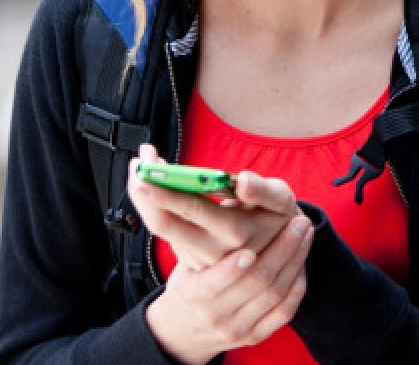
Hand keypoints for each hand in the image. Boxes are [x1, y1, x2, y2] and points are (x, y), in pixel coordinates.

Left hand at [128, 144, 299, 269]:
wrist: (280, 253)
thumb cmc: (278, 217)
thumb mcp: (281, 201)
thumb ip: (264, 191)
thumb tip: (243, 181)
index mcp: (236, 233)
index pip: (192, 210)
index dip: (166, 190)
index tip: (148, 169)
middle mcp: (212, 251)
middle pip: (163, 223)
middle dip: (144, 191)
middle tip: (138, 161)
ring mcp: (198, 258)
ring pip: (160, 227)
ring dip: (146, 196)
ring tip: (146, 164)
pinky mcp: (190, 257)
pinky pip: (165, 230)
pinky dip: (155, 204)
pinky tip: (157, 181)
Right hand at [146, 214, 313, 363]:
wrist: (186, 329)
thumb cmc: (189, 281)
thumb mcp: (185, 261)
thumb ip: (198, 236)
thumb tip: (217, 198)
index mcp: (194, 293)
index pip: (219, 279)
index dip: (236, 264)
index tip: (253, 242)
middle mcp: (216, 315)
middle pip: (258, 282)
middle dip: (283, 249)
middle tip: (299, 222)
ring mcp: (238, 329)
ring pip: (275, 294)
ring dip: (295, 261)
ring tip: (305, 234)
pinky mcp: (255, 336)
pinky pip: (285, 311)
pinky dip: (296, 285)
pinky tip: (301, 262)